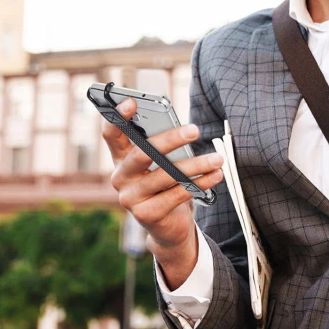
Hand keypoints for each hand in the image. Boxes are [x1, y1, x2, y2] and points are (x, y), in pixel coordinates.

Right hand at [102, 98, 222, 286]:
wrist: (168, 227)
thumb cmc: (165, 186)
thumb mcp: (159, 165)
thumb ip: (161, 146)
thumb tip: (183, 128)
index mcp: (120, 160)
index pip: (112, 135)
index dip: (118, 118)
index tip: (131, 102)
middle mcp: (120, 178)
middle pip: (142, 153)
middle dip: (170, 139)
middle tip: (195, 129)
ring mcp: (130, 198)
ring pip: (166, 175)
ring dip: (196, 165)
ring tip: (217, 158)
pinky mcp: (146, 214)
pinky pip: (177, 194)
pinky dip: (200, 183)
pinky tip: (215, 175)